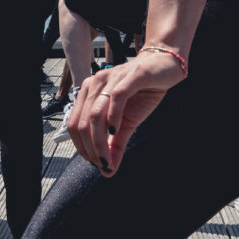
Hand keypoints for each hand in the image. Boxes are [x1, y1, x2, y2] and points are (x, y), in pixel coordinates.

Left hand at [67, 48, 183, 174]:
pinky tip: (117, 131)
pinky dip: (113, 118)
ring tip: (107, 157)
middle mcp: (95, 84)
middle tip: (103, 164)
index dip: (81, 148)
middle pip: (82, 123)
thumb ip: (116, 145)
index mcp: (88, 93)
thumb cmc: (142, 93)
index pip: (74, 125)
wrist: (164, 67)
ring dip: (99, 141)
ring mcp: (111, 78)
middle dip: (90, 149)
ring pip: (95, 114)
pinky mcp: (130, 76)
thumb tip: (107, 171)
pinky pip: (116, 98)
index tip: (96, 163)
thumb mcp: (127, 124)